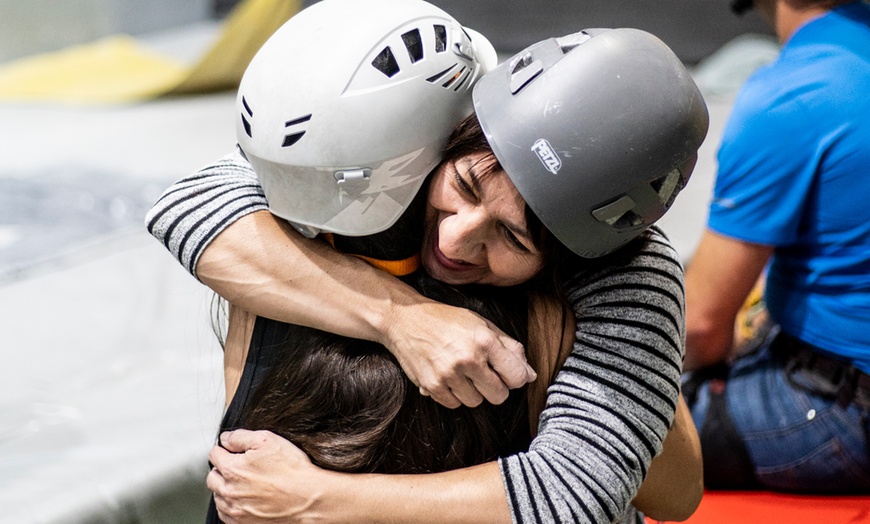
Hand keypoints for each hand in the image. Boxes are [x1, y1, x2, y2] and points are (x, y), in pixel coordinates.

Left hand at [207, 430, 324, 523]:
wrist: (309, 499)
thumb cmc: (292, 470)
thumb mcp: (268, 441)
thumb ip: (241, 437)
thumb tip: (226, 438)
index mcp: (232, 469)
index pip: (214, 454)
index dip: (225, 449)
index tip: (235, 451)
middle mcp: (229, 492)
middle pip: (212, 477)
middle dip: (222, 469)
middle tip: (240, 466)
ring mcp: (235, 511)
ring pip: (218, 496)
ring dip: (226, 488)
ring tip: (246, 483)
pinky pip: (226, 514)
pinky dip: (231, 505)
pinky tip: (247, 498)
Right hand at [385, 300, 535, 408]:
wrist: (405, 320)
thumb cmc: (447, 320)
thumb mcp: (482, 324)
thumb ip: (510, 348)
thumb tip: (531, 375)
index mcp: (485, 341)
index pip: (517, 377)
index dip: (516, 378)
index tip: (507, 373)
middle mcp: (468, 359)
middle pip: (499, 396)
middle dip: (495, 388)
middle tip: (484, 374)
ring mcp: (449, 374)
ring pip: (476, 402)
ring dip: (473, 391)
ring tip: (463, 373)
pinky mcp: (432, 385)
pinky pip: (454, 404)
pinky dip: (454, 395)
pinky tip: (448, 377)